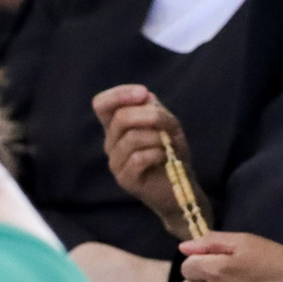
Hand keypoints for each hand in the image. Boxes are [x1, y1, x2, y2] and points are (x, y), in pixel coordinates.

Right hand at [95, 86, 198, 230]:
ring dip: (158, 137)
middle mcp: (111, 143)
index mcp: (117, 127)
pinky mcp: (125, 179)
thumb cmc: (171, 154)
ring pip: (131, 138)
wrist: (181, 188)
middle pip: (120, 118)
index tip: (144, 93)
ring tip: (168, 145)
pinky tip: (165, 157)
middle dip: (150, 116)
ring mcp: (115, 163)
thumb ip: (155, 109)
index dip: (119, 94)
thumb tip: (144, 96)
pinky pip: (138, 158)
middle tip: (170, 125)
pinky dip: (157, 153)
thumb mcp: (168, 126)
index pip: (101, 104)